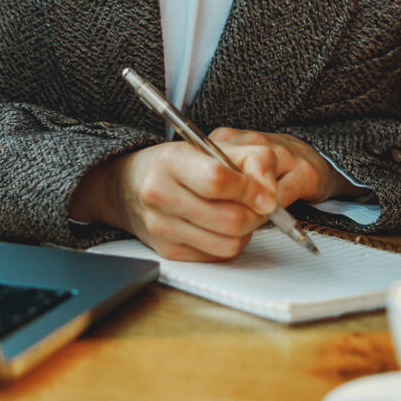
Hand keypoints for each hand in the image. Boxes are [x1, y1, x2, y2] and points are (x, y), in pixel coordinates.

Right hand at [68, 130, 353, 261]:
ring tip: (239, 212)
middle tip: (257, 203)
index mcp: (169, 161)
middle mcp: (160, 195)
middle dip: (255, 213)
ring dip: (246, 231)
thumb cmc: (174, 164)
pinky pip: (218, 255)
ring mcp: (162, 227)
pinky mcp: (169, 251)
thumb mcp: (208, 145)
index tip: (266, 191)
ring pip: (229, 244)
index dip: (251, 188)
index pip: (218, 180)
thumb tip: (270, 191)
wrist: (129, 185)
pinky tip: (220, 225)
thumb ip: (249, 157)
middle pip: (230, 219)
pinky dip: (229, 242)